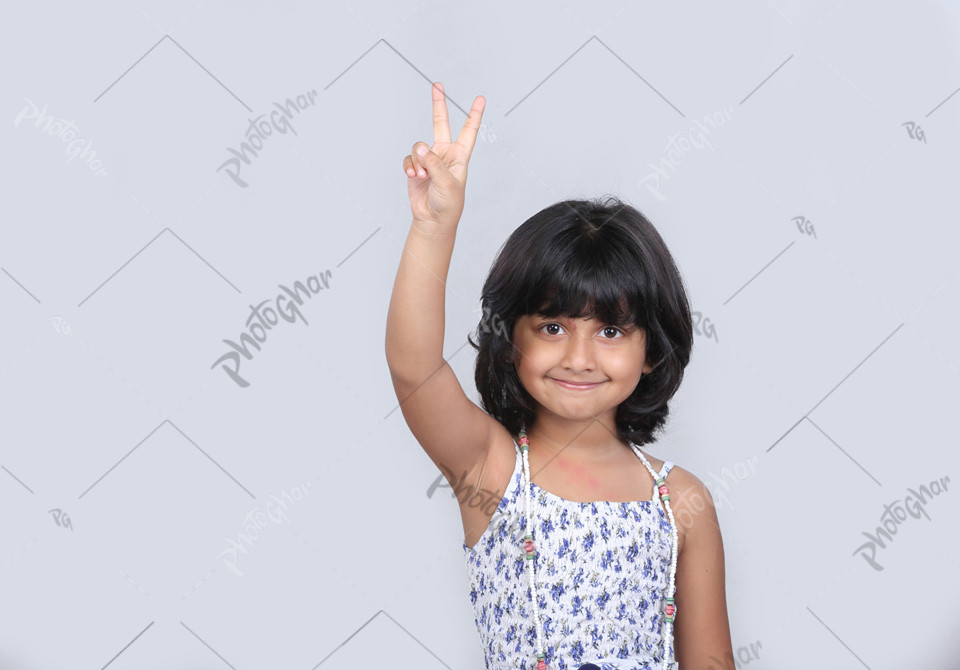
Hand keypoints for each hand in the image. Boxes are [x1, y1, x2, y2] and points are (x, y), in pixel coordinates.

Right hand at [403, 81, 484, 228]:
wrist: (433, 220)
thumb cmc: (448, 205)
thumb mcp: (448, 182)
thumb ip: (434, 163)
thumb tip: (420, 147)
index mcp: (460, 156)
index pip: (469, 131)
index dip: (474, 114)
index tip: (480, 98)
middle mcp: (445, 154)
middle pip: (441, 123)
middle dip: (438, 104)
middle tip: (437, 85)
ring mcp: (429, 160)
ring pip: (418, 147)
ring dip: (418, 162)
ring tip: (423, 176)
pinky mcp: (416, 168)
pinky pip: (409, 160)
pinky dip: (410, 167)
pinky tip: (414, 177)